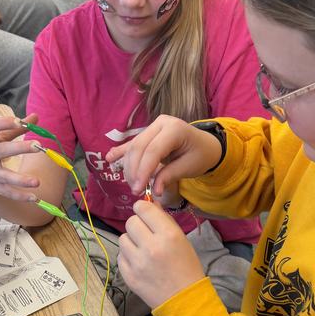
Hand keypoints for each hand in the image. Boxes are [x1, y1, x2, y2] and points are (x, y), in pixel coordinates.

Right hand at [0, 113, 45, 201]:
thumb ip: (15, 128)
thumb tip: (36, 116)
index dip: (3, 123)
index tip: (18, 121)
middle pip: (1, 151)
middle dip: (19, 148)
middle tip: (38, 146)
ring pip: (4, 176)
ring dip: (21, 180)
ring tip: (37, 181)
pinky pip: (6, 192)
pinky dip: (20, 196)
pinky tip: (34, 198)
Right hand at [106, 115, 221, 197]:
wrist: (206, 145)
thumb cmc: (200, 155)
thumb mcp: (190, 167)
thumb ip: (170, 176)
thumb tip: (154, 191)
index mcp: (174, 129)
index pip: (152, 151)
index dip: (143, 171)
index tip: (139, 190)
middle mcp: (160, 123)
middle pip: (139, 147)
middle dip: (134, 171)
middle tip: (135, 190)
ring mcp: (152, 127)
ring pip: (133, 147)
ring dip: (129, 167)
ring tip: (133, 185)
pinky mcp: (147, 133)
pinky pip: (131, 144)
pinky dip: (120, 152)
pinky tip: (109, 159)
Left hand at [118, 201, 204, 309]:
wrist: (184, 299)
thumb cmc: (186, 267)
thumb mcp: (182, 239)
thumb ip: (164, 221)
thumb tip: (149, 204)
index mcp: (168, 235)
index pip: (143, 209)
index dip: (142, 209)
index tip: (144, 213)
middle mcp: (151, 247)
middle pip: (131, 222)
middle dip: (137, 225)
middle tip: (145, 234)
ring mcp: (137, 263)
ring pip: (123, 238)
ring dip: (131, 241)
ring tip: (142, 250)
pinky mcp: (128, 275)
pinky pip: (120, 256)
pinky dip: (128, 257)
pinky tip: (139, 262)